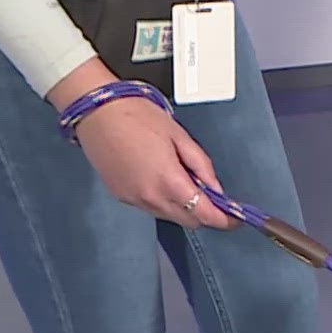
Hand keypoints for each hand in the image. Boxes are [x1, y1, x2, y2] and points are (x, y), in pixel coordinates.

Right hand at [48, 61, 234, 229]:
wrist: (96, 111)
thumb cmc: (137, 116)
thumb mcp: (179, 136)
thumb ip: (201, 165)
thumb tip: (217, 189)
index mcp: (169, 182)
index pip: (204, 214)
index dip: (223, 220)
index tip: (234, 219)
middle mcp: (151, 198)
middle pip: (188, 221)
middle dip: (205, 214)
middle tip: (213, 197)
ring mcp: (134, 200)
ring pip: (169, 216)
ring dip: (183, 208)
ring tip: (185, 181)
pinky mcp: (121, 196)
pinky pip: (151, 208)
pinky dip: (163, 201)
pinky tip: (162, 180)